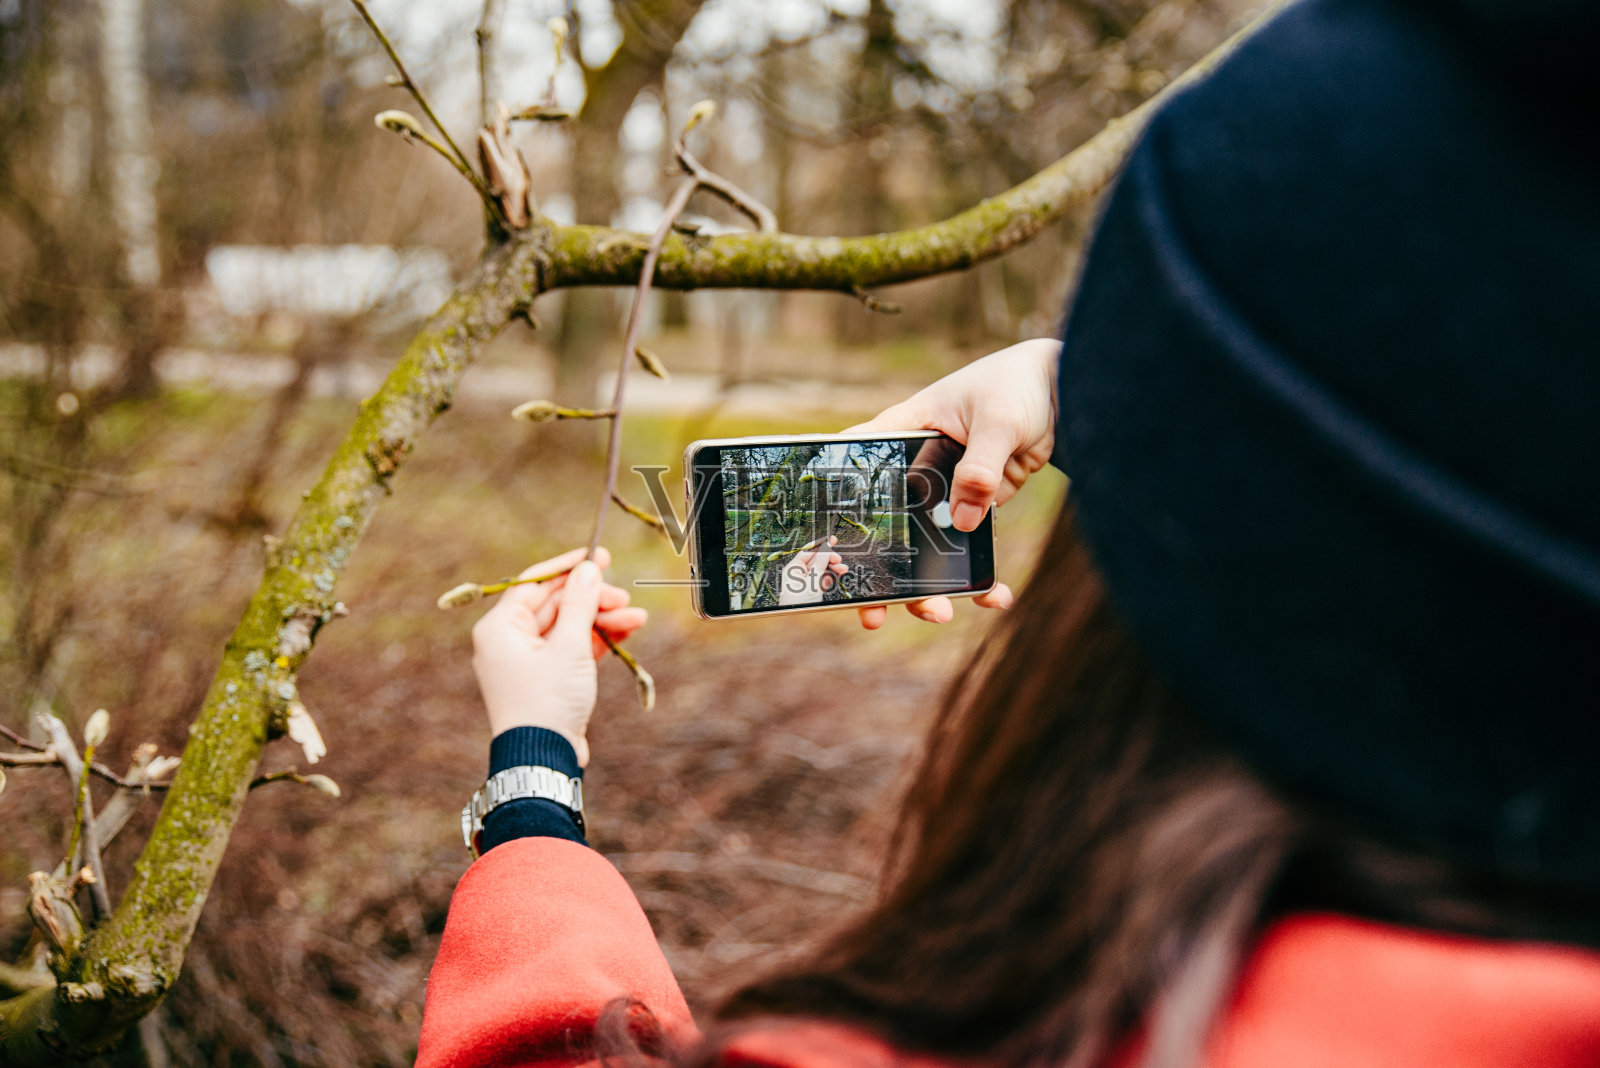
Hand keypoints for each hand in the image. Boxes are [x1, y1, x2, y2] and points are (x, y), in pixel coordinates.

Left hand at [470, 546, 646, 765]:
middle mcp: (508, 641)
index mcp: (500, 628)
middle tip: (623, 595)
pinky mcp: (545, 679)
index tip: (597, 555)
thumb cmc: (547, 701)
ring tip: (636, 617)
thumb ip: (580, 603)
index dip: (567, 568)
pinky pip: (571, 648)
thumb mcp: (569, 646)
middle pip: (555, 605)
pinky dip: (596, 640)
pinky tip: (626, 630)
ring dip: (601, 620)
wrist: (543, 759)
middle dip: (592, 599)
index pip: (534, 583)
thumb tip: (589, 568)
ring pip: (568, 627)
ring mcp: (527, 661)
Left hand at [777, 536, 848, 605]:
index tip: (833, 539)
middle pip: (818, 560)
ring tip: (843, 569)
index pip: (808, 552)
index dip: (821, 545)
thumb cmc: (798, 605)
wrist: (797, 626)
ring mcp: (808, 582)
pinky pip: (825, 579)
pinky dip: (833, 576)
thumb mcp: (811, 582)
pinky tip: (840, 574)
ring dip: (834, 567)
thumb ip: (820, 564)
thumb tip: (825, 549)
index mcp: (794, 568)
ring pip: (823, 569)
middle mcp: (800, 574)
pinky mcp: (815, 591)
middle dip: (829, 558)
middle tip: (839, 560)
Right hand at [845, 338, 1058, 628]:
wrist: (1066, 392)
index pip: (855, 466)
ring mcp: (943, 491)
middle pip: (883, 523)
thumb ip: (980, 467)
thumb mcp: (999, 421)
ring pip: (923, 545)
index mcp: (904, 432)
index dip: (832, 506)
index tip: (822, 552)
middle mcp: (915, 467)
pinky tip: (995, 596)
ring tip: (939, 613)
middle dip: (876, 572)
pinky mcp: (973, 507)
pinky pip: (967, 549)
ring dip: (927, 586)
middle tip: (873, 611)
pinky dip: (980, 577)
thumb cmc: (1018, 386)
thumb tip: (963, 521)